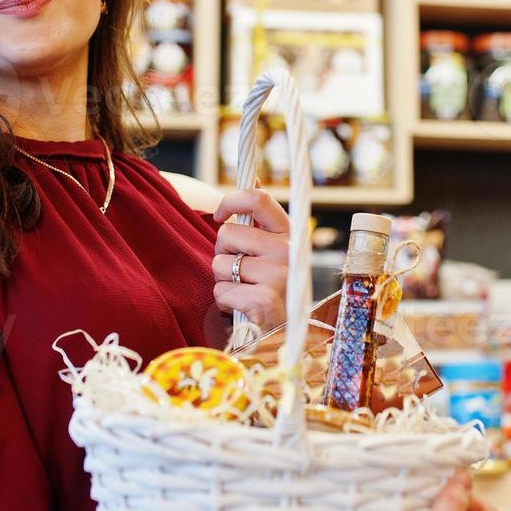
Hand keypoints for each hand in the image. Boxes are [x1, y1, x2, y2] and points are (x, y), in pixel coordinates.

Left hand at [210, 187, 289, 329]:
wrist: (289, 334)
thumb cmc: (274, 286)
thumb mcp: (275, 249)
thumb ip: (261, 219)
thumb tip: (253, 176)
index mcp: (290, 233)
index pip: (258, 198)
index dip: (230, 201)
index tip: (219, 216)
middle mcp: (288, 251)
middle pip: (227, 233)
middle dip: (222, 253)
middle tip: (239, 270)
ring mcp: (278, 276)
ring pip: (220, 264)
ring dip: (223, 280)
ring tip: (244, 290)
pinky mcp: (264, 301)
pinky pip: (221, 291)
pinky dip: (224, 303)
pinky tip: (243, 308)